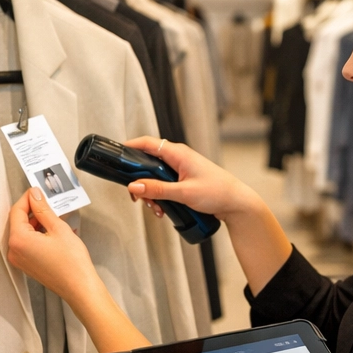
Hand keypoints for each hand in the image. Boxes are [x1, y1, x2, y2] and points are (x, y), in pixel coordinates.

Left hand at [6, 187, 99, 303]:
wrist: (80, 288)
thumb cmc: (72, 264)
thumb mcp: (58, 228)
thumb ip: (43, 209)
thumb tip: (35, 196)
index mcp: (19, 240)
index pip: (17, 211)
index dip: (27, 198)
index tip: (37, 191)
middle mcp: (14, 251)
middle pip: (19, 222)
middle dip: (33, 210)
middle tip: (47, 202)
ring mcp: (20, 260)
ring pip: (24, 232)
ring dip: (37, 222)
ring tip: (54, 216)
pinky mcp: (28, 265)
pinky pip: (28, 243)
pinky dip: (39, 234)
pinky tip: (53, 230)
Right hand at [123, 138, 261, 220]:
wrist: (237, 204)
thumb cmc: (217, 192)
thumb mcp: (183, 193)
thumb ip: (157, 189)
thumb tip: (134, 186)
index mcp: (178, 153)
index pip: (148, 143)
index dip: (130, 146)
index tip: (116, 155)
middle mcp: (178, 158)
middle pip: (148, 163)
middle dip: (140, 181)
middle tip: (137, 197)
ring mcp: (181, 168)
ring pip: (155, 177)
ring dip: (151, 193)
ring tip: (156, 209)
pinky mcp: (184, 179)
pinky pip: (164, 185)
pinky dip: (160, 196)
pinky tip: (163, 210)